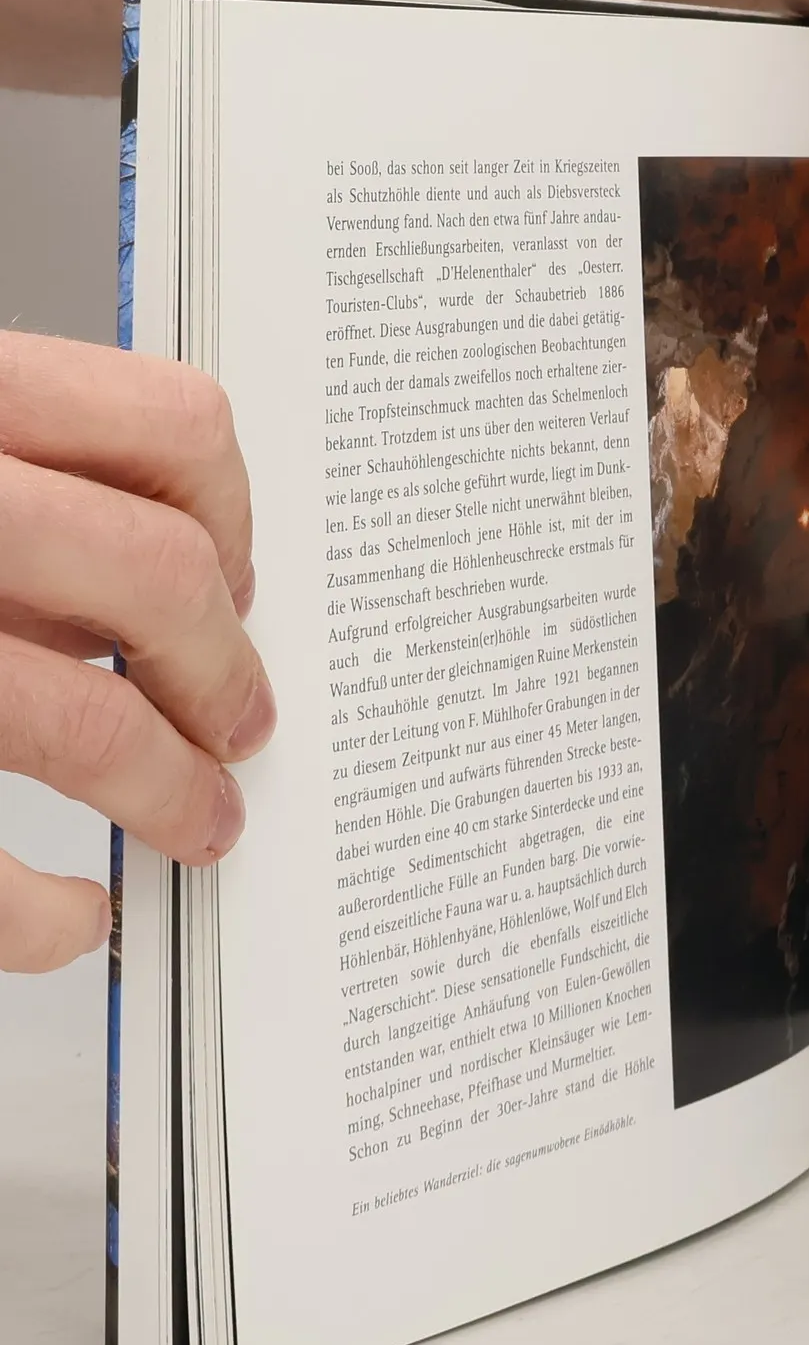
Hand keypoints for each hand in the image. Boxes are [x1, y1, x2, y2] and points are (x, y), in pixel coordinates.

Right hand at [0, 333, 273, 972]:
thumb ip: (24, 486)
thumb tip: (173, 582)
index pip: (171, 423)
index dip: (235, 518)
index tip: (240, 586)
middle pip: (158, 575)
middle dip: (226, 673)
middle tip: (247, 728)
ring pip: (75, 719)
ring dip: (165, 793)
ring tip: (200, 826)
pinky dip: (31, 916)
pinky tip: (62, 922)